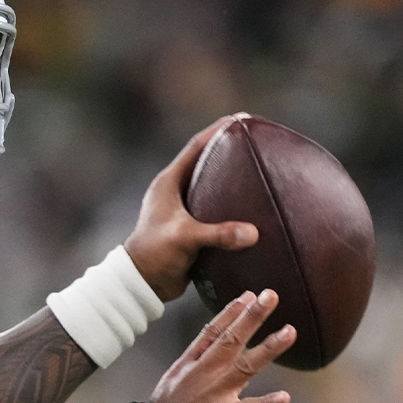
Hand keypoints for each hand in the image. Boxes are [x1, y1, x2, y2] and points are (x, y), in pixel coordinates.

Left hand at [124, 115, 257, 300]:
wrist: (143, 283)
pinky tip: (253, 208)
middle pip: (206, 163)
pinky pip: (215, 211)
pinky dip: (231, 206)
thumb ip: (217, 233)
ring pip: (212, 187)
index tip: (240, 119)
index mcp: (168, 183)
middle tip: (256, 141)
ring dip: (231, 179)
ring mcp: (183, 210)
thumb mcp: (185, 238)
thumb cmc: (154, 254)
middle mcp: (175, 192)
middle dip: (228, 151)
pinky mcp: (191, 228)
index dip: (217, 131)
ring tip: (260, 170)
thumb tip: (253, 233)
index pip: (195, 147)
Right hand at [150, 289, 293, 402]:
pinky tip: (285, 398)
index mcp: (191, 363)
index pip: (213, 332)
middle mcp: (204, 373)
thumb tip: (210, 345)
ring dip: (269, 348)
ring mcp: (214, 393)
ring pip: (245, 365)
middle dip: (252, 317)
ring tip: (290, 331)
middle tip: (270, 295)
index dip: (231, 313)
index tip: (247, 295)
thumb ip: (194, 362)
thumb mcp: (174, 380)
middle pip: (231, 339)